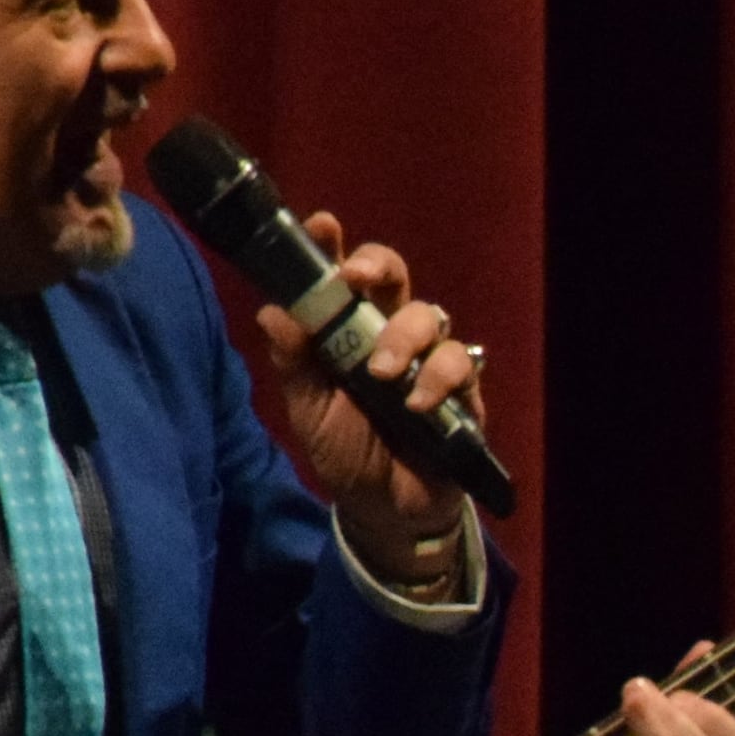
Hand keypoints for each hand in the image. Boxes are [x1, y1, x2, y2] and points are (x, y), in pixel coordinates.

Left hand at [250, 209, 484, 596]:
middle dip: (377, 267)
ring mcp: (426, 358)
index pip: (340, 277)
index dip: (331, 246)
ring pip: (427, 315)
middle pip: (392, 275)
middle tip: (357, 280)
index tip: (322, 226)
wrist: (386, 510)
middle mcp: (388, 333)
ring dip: (402, 337)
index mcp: (346, 331)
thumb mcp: (309, 411)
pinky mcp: (462, 389)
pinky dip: (437, 378)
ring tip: (381, 375)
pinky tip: (417, 405)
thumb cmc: (346, 452)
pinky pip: (460, 361)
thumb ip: (293, 364)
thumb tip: (272, 312)